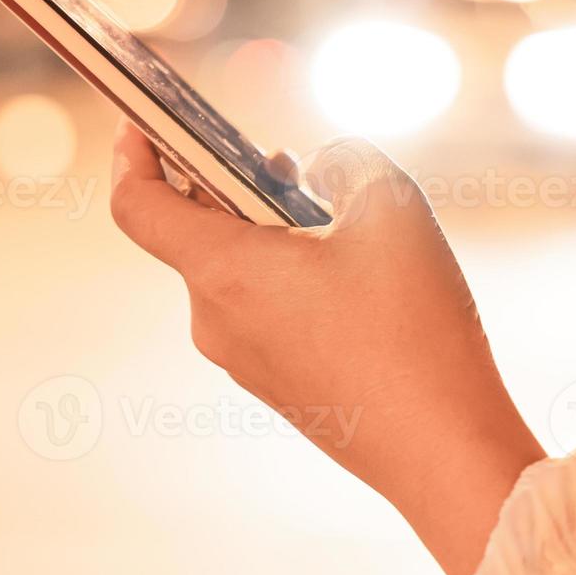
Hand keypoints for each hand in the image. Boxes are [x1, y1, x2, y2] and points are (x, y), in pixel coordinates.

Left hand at [109, 119, 543, 574]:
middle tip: (289, 167)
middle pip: (194, 232)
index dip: (132, 155)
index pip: (137, 207)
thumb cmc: (414, 328)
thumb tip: (319, 169)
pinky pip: (260, 311)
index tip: (143, 123)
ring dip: (268, 232)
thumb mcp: (392, 208)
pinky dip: (286, 277)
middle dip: (232, 187)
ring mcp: (241, 359)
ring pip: (233, 271)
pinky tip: (353, 279)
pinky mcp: (274, 384)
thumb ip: (346, 160)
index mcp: (223, 272)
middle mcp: (215, 320)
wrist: (443, 451)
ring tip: (337, 223)